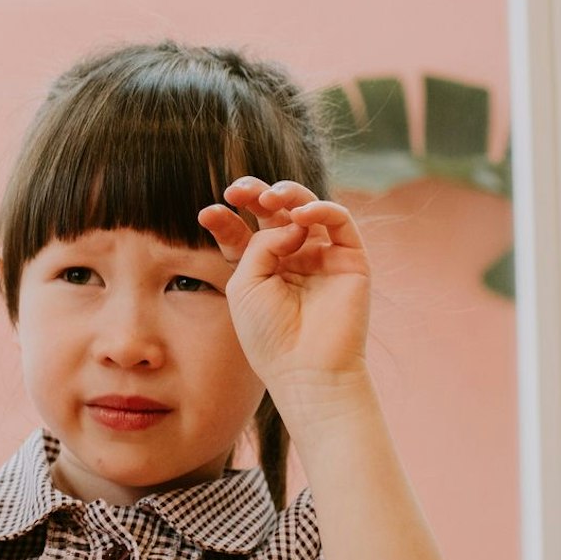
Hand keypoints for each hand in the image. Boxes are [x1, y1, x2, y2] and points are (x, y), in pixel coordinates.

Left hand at [198, 177, 371, 394]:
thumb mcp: (245, 283)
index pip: (244, 231)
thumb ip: (260, 243)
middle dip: (257, 195)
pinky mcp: (351, 259)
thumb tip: (292, 221)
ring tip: (271, 198)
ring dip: (288, 194)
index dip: (228, 217)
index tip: (209, 212)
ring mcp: (323, 257)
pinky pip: (339, 220)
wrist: (307, 368)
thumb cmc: (269, 334)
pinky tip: (300, 215)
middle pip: (276, 213)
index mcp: (262, 270)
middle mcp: (293, 260)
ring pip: (308, 208)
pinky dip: (320, 208)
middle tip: (240, 191)